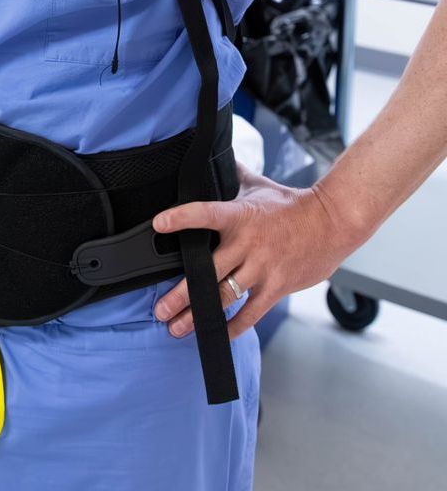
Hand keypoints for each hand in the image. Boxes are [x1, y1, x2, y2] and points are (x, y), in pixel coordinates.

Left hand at [150, 161, 360, 339]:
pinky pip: (251, 313)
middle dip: (181, 294)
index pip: (204, 213)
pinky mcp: (276, 287)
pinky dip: (233, 327)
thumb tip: (212, 157)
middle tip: (159, 309)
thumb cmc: (291, 204)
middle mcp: (247, 244)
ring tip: (177, 328)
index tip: (158, 224)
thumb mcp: (258, 185)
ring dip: (199, 315)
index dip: (181, 218)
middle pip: (208, 271)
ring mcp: (262, 268)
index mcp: (239, 215)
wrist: (331, 222)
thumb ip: (232, 175)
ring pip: (225, 296)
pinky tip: (216, 334)